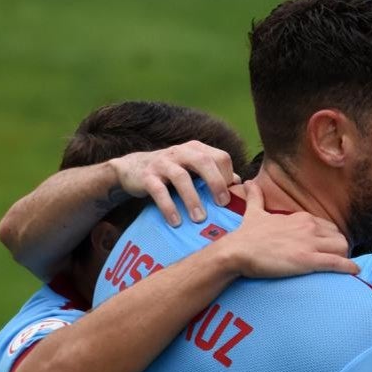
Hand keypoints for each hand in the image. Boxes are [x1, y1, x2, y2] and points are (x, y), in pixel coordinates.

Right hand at [108, 140, 239, 225]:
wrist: (132, 169)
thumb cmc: (171, 173)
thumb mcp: (193, 170)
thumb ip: (215, 175)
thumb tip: (239, 185)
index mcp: (196, 149)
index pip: (220, 157)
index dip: (227, 176)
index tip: (230, 198)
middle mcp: (181, 152)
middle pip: (203, 161)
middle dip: (216, 183)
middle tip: (223, 205)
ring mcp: (162, 163)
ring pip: (181, 177)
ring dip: (192, 199)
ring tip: (200, 219)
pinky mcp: (146, 176)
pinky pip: (159, 191)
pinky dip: (169, 206)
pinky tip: (176, 222)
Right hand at [221, 182, 358, 278]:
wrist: (237, 251)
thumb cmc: (246, 235)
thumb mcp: (254, 212)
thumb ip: (255, 197)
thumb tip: (247, 182)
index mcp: (301, 218)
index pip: (329, 227)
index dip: (331, 240)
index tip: (328, 249)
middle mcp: (309, 227)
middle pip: (339, 237)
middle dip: (341, 250)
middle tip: (336, 261)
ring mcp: (309, 243)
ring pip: (342, 248)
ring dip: (345, 258)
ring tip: (342, 269)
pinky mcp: (308, 260)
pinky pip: (337, 262)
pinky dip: (348, 267)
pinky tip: (354, 272)